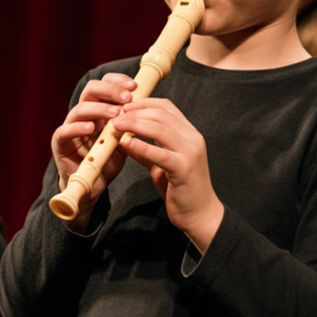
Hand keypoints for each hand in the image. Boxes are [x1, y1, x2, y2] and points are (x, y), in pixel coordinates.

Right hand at [51, 74, 136, 225]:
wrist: (92, 187)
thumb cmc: (107, 161)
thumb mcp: (123, 139)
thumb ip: (130, 123)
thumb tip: (149, 107)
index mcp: (98, 110)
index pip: (105, 85)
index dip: (118, 82)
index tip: (135, 86)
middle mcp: (83, 115)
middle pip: (91, 90)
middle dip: (110, 90)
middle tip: (127, 98)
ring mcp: (70, 127)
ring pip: (80, 108)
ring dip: (99, 108)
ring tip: (116, 114)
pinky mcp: (60, 143)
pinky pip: (64, 131)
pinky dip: (77, 127)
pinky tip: (91, 128)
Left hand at [112, 97, 223, 251]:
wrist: (200, 214)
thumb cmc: (181, 189)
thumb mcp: (161, 165)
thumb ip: (146, 151)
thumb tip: (125, 139)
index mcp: (189, 134)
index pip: (166, 106)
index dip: (143, 103)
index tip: (123, 107)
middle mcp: (193, 139)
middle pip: (161, 114)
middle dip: (135, 112)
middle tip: (115, 116)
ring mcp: (190, 153)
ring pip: (161, 129)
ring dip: (135, 124)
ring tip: (117, 126)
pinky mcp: (183, 169)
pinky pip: (160, 153)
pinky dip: (142, 146)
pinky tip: (126, 143)